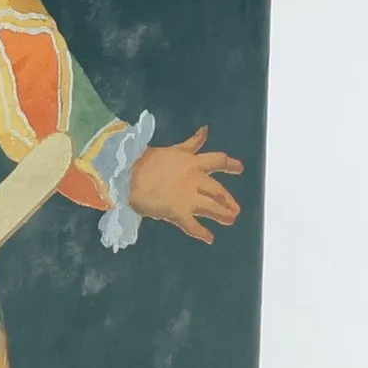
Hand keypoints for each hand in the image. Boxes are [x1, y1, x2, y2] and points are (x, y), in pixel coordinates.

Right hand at [127, 127, 244, 244]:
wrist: (126, 176)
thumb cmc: (145, 161)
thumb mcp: (173, 149)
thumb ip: (191, 143)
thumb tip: (206, 129)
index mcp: (192, 163)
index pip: (217, 160)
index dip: (230, 164)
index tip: (240, 168)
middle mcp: (194, 180)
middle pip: (218, 190)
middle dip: (228, 199)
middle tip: (236, 210)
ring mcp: (187, 197)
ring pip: (211, 207)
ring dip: (222, 214)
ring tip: (230, 220)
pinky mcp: (178, 211)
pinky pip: (193, 225)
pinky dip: (202, 233)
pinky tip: (209, 238)